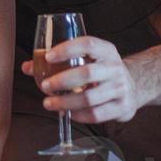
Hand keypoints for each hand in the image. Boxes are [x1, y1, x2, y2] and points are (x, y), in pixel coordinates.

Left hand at [22, 35, 140, 123]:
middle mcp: (115, 68)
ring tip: (49, 103)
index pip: (88, 44)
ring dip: (66, 102)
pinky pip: (96, 114)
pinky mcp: (121, 107)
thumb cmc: (101, 70)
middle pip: (87, 73)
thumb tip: (27, 67)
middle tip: (45, 86)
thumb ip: (58, 62)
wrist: (133, 85)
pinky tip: (67, 113)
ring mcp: (120, 88)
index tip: (48, 56)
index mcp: (106, 50)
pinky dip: (78, 115)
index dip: (67, 49)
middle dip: (62, 81)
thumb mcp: (87, 59)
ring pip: (90, 98)